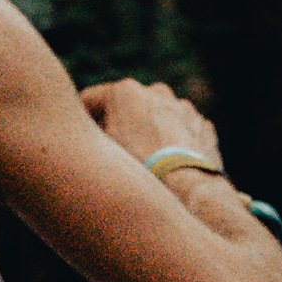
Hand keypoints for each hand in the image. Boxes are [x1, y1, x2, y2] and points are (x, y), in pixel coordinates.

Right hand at [79, 78, 221, 171]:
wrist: (188, 191)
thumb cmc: (138, 171)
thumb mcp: (100, 151)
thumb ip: (89, 134)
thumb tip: (85, 136)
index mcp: (125, 91)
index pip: (89, 99)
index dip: (80, 120)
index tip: (79, 138)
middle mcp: (156, 91)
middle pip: (125, 107)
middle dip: (118, 125)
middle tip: (112, 153)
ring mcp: (183, 107)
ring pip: (155, 118)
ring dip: (147, 132)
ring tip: (143, 163)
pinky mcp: (202, 126)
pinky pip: (179, 130)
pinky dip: (172, 143)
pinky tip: (167, 166)